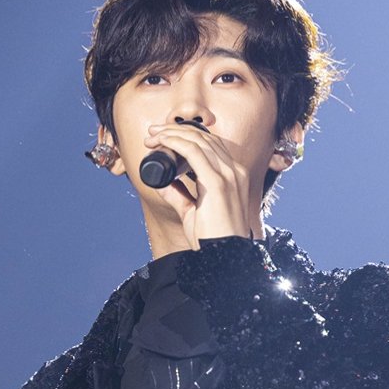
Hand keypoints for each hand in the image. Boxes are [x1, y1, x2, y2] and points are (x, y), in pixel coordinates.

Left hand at [145, 123, 257, 248]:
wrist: (223, 258)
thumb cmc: (212, 240)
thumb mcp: (192, 212)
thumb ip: (179, 195)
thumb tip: (163, 182)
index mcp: (234, 176)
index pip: (211, 144)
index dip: (186, 136)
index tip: (164, 138)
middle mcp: (235, 171)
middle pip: (204, 137)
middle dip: (175, 130)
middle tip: (153, 133)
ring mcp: (229, 175)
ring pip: (198, 140)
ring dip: (171, 133)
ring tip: (153, 136)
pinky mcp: (218, 182)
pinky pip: (193, 151)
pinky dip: (175, 142)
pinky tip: (162, 142)